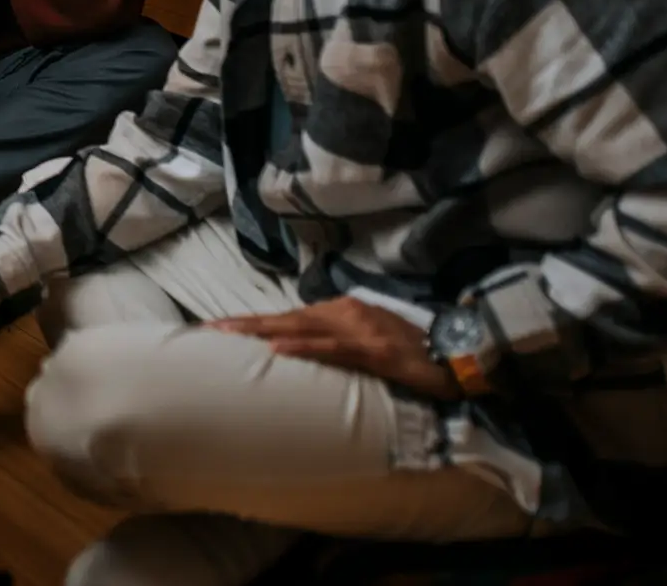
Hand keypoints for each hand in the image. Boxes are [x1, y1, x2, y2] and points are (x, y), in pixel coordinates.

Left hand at [209, 297, 460, 400]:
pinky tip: (277, 350)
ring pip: (300, 328)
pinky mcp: (373, 350)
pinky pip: (331, 348)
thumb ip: (335, 339)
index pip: (287, 316)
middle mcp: (344, 312)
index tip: (218, 328)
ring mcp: (358, 329)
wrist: (458, 355)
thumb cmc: (411, 351)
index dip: (252, 322)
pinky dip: (303, 348)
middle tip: (208, 330)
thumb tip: (302, 346)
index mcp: (340, 310)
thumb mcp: (367, 340)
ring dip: (261, 331)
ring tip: (228, 336)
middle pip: (285, 318)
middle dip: (245, 324)